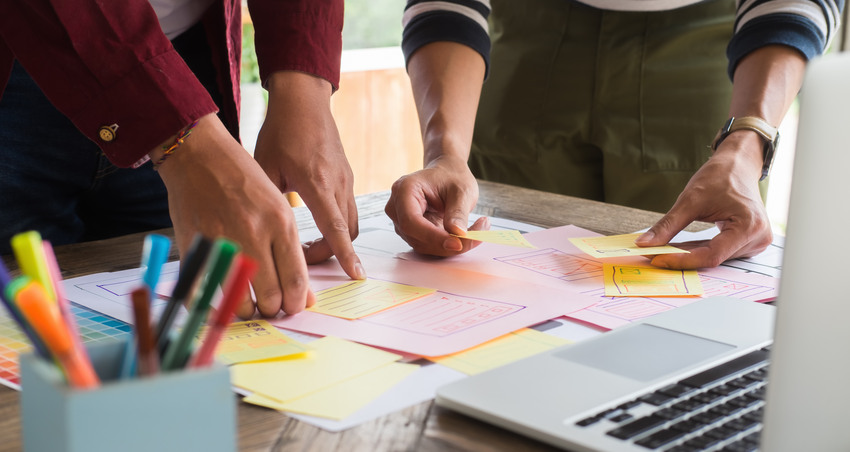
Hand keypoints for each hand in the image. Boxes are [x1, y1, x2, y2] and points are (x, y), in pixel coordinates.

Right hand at [155, 114, 314, 317]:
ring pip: (240, 301)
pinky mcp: (195, 246)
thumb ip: (290, 250)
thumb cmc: (242, 179)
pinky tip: (219, 303)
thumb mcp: (277, 207)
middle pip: (271, 296)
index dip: (296, 302)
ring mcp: (223, 242)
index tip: (293, 307)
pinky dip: (212, 305)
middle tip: (271, 308)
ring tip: (248, 306)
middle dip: (273, 310)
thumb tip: (303, 294)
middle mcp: (254, 234)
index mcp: (280, 222)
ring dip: (246, 311)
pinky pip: (204, 292)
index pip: (295, 280)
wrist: (199, 155)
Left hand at [254, 72, 364, 280]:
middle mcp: (338, 184)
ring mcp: (347, 179)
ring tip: (307, 244)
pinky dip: (337, 223)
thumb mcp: (264, 167)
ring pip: (351, 221)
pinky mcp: (347, 175)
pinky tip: (315, 221)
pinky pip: (348, 207)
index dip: (346, 255)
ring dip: (335, 239)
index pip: (337, 228)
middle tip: (302, 259)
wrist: (304, 100)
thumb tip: (259, 234)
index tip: (355, 275)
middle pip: (347, 232)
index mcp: (317, 183)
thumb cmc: (281, 130)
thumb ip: (267, 201)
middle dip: (330, 253)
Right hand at [385, 154, 487, 255]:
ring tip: (476, 230)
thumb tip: (458, 235)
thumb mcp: (462, 190)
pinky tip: (464, 233)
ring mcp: (402, 221)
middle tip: (477, 237)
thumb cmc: (452, 176)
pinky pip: (428, 245)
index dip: (433, 236)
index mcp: (404, 190)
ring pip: (424, 245)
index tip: (458, 243)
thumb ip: (458, 212)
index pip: (411, 222)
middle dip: (446, 244)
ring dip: (450, 245)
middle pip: (417, 237)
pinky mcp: (411, 232)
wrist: (447, 173)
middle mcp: (397, 208)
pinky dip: (448, 244)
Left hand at [635, 132, 772, 268]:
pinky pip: (720, 253)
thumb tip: (644, 244)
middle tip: (652, 255)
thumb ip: (667, 225)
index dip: (682, 260)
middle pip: (713, 258)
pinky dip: (699, 250)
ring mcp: (756, 242)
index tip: (657, 259)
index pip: (711, 255)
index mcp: (749, 226)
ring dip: (689, 255)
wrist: (738, 165)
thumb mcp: (690, 199)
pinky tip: (681, 247)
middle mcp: (758, 238)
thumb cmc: (720, 176)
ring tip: (665, 250)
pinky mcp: (749, 243)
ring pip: (715, 258)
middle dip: (682, 257)